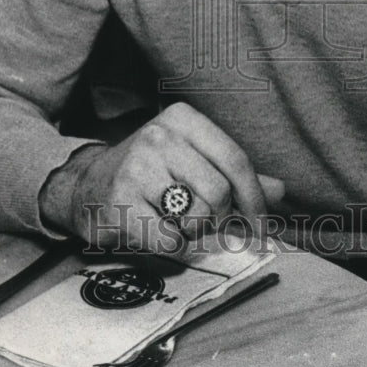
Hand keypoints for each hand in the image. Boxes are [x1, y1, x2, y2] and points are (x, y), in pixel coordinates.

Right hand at [41, 102, 283, 252]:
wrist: (85, 186)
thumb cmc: (150, 174)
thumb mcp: (192, 162)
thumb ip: (235, 175)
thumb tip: (281, 190)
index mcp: (184, 119)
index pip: (236, 159)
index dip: (255, 200)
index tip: (263, 228)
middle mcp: (160, 134)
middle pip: (220, 192)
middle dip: (218, 218)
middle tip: (202, 221)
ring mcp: (138, 165)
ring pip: (197, 216)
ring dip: (193, 231)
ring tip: (174, 220)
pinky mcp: (120, 200)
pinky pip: (169, 240)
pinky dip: (172, 247)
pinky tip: (155, 231)